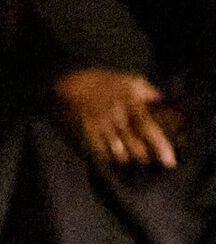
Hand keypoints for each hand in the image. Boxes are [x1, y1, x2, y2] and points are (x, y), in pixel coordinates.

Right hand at [57, 66, 176, 170]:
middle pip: (136, 148)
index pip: (149, 128)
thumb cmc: (106, 82)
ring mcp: (101, 126)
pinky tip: (111, 152)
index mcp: (131, 103)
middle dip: (144, 156)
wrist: (74, 82)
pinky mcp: (88, 133)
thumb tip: (164, 103)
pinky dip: (109, 157)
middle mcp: (117, 116)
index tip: (170, 162)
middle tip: (146, 155)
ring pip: (120, 155)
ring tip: (128, 153)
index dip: (161, 146)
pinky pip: (102, 154)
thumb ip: (150, 93)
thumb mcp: (132, 81)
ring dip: (127, 157)